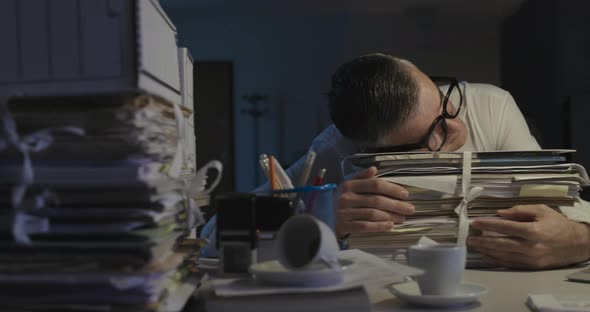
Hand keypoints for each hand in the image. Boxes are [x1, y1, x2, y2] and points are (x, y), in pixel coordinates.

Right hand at [335, 166, 414, 236]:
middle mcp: (347, 198)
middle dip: (396, 205)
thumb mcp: (347, 185)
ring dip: (390, 216)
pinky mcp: (344, 226)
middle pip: (377, 200)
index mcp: (349, 185)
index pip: (375, 185)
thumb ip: (361, 177)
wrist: (320, 215)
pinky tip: (390, 226)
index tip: (405, 194)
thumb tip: (375, 169)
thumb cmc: (337, 199)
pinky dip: (379, 226)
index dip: (392, 189)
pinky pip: (365, 227)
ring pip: (373, 214)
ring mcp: (345, 213)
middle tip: (410, 209)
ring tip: (402, 218)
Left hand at [468, 204, 589, 268]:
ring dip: (486, 250)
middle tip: (468, 237)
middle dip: (482, 240)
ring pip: (503, 255)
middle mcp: (531, 246)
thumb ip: (519, 210)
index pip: (505, 227)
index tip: (475, 222)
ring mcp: (531, 259)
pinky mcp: (531, 266)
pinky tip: (485, 255)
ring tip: (473, 245)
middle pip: (501, 244)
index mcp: (533, 230)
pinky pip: (509, 263)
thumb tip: (499, 213)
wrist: (577, 244)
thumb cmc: (558, 224)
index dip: (488, 224)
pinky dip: (495, 260)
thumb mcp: (541, 210)